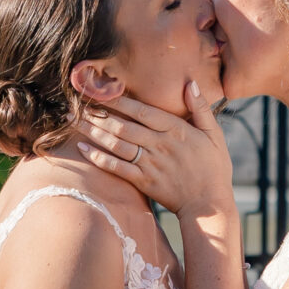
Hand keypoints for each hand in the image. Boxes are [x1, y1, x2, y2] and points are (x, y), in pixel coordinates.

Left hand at [75, 82, 232, 219]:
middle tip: (76, 105)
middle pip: (123, 126)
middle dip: (97, 114)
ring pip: (117, 144)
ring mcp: (150, 164)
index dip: (118, 101)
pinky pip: (117, 168)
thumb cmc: (213, 168)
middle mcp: (160, 144)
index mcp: (176, 130)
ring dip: (93, 132)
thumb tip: (190, 83)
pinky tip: (83, 149)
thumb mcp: (214, 135)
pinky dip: (99, 158)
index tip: (100, 91)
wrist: (209, 205)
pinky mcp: (144, 182)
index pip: (141, 110)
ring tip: (74, 122)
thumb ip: (201, 108)